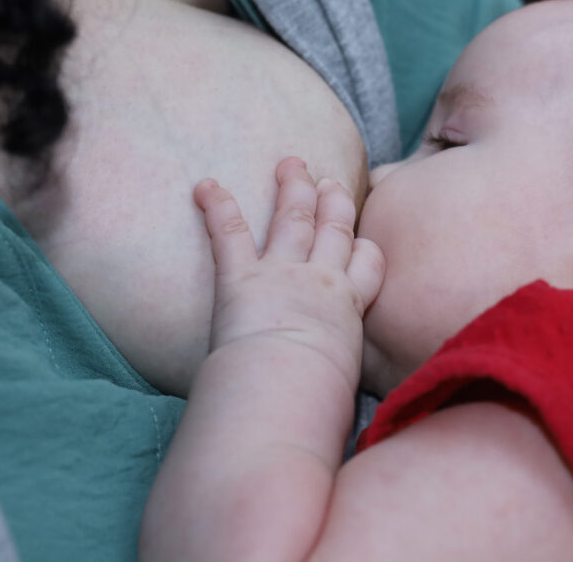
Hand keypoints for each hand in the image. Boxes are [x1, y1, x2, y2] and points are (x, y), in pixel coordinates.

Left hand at [193, 157, 383, 386]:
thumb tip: (334, 409)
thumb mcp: (345, 386)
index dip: (364, 246)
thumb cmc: (319, 400)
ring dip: (292, 188)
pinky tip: (203, 184)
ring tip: (291, 163)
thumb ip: (340, 378)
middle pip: (334, 229)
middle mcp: (321, 280)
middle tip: (330, 180)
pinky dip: (215, 205)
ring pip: (292, 219)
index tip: (360, 237)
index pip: (369, 264)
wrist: (288, 388)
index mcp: (350, 307)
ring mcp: (282, 273)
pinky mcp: (240, 277)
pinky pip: (228, 233)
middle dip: (333, 200)